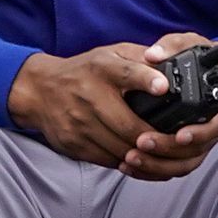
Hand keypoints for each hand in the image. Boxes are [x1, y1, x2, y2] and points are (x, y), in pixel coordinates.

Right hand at [8, 45, 174, 175]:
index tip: (163, 87)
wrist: (40, 91)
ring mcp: (79, 123)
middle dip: (156, 138)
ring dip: (144, 155)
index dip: (147, 80)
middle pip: (128, 125)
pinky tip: (139, 159)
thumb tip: (171, 63)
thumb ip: (140, 57)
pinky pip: (107, 160)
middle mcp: (89, 95)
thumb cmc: (85, 72)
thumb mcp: (111, 54)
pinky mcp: (73, 144)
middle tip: (177, 143)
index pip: (127, 72)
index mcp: (102, 68)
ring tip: (162, 154)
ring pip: (120, 148)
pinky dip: (127, 163)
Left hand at [123, 32, 217, 181]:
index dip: (200, 132)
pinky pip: (173, 166)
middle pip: (198, 149)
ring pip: (184, 163)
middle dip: (168, 150)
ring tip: (130, 158)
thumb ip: (172, 46)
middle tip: (141, 143)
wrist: (209, 69)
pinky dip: (153, 169)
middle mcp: (215, 125)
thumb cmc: (200, 55)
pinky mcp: (187, 148)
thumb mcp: (189, 43)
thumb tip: (152, 55)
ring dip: (157, 165)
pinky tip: (131, 165)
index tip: (180, 134)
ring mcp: (202, 139)